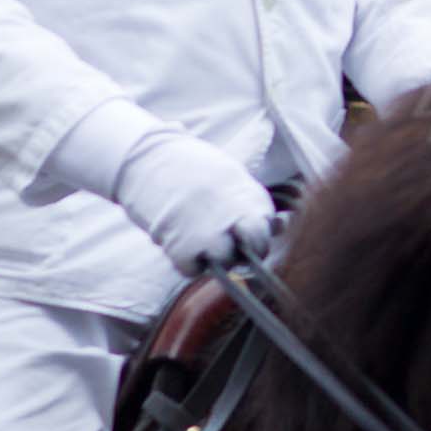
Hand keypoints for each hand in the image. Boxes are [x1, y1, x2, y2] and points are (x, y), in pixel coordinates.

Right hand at [111, 129, 276, 274]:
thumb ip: (254, 204)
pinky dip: (189, 264)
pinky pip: (192, 270)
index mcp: (247, 196)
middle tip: (234, 248)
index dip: (260, 237)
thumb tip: (279, 227)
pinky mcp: (181, 247)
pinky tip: (183, 246)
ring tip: (204, 242)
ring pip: (225, 263)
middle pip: (255, 249)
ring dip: (217, 258)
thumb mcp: (232, 177)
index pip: (267, 230)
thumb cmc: (194, 167)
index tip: (249, 236)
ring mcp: (208, 233)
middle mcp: (232, 216)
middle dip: (248, 253)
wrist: (151, 160)